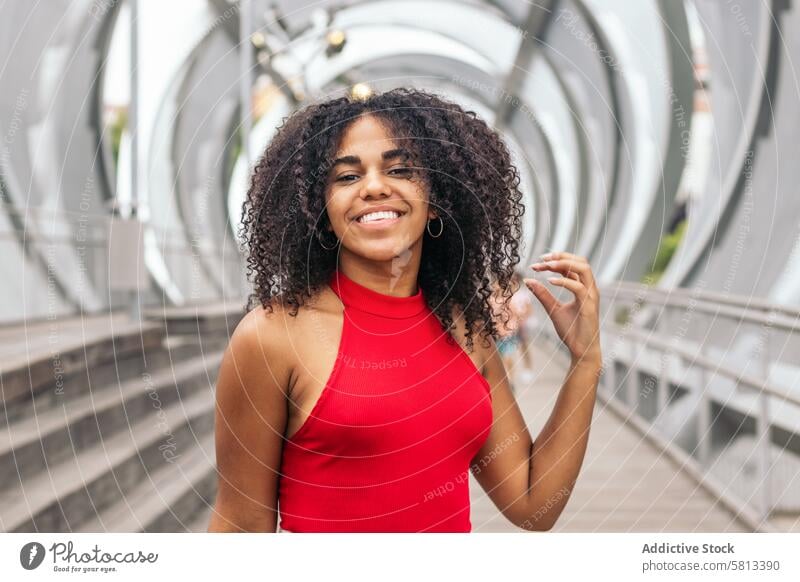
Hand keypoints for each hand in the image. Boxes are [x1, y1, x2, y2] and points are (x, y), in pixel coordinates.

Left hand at [524, 251, 600, 365]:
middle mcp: (590, 289)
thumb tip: (528, 280)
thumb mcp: (553, 309)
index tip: (538, 262)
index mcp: (583, 288)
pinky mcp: (590, 306)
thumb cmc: (571, 330)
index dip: (556, 260)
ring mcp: (592, 297)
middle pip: (581, 262)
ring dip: (564, 264)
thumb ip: (543, 294)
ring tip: (546, 265)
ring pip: (584, 269)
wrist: (580, 350)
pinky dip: (564, 281)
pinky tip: (549, 282)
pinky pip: (579, 288)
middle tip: (542, 259)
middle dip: (561, 256)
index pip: (572, 266)